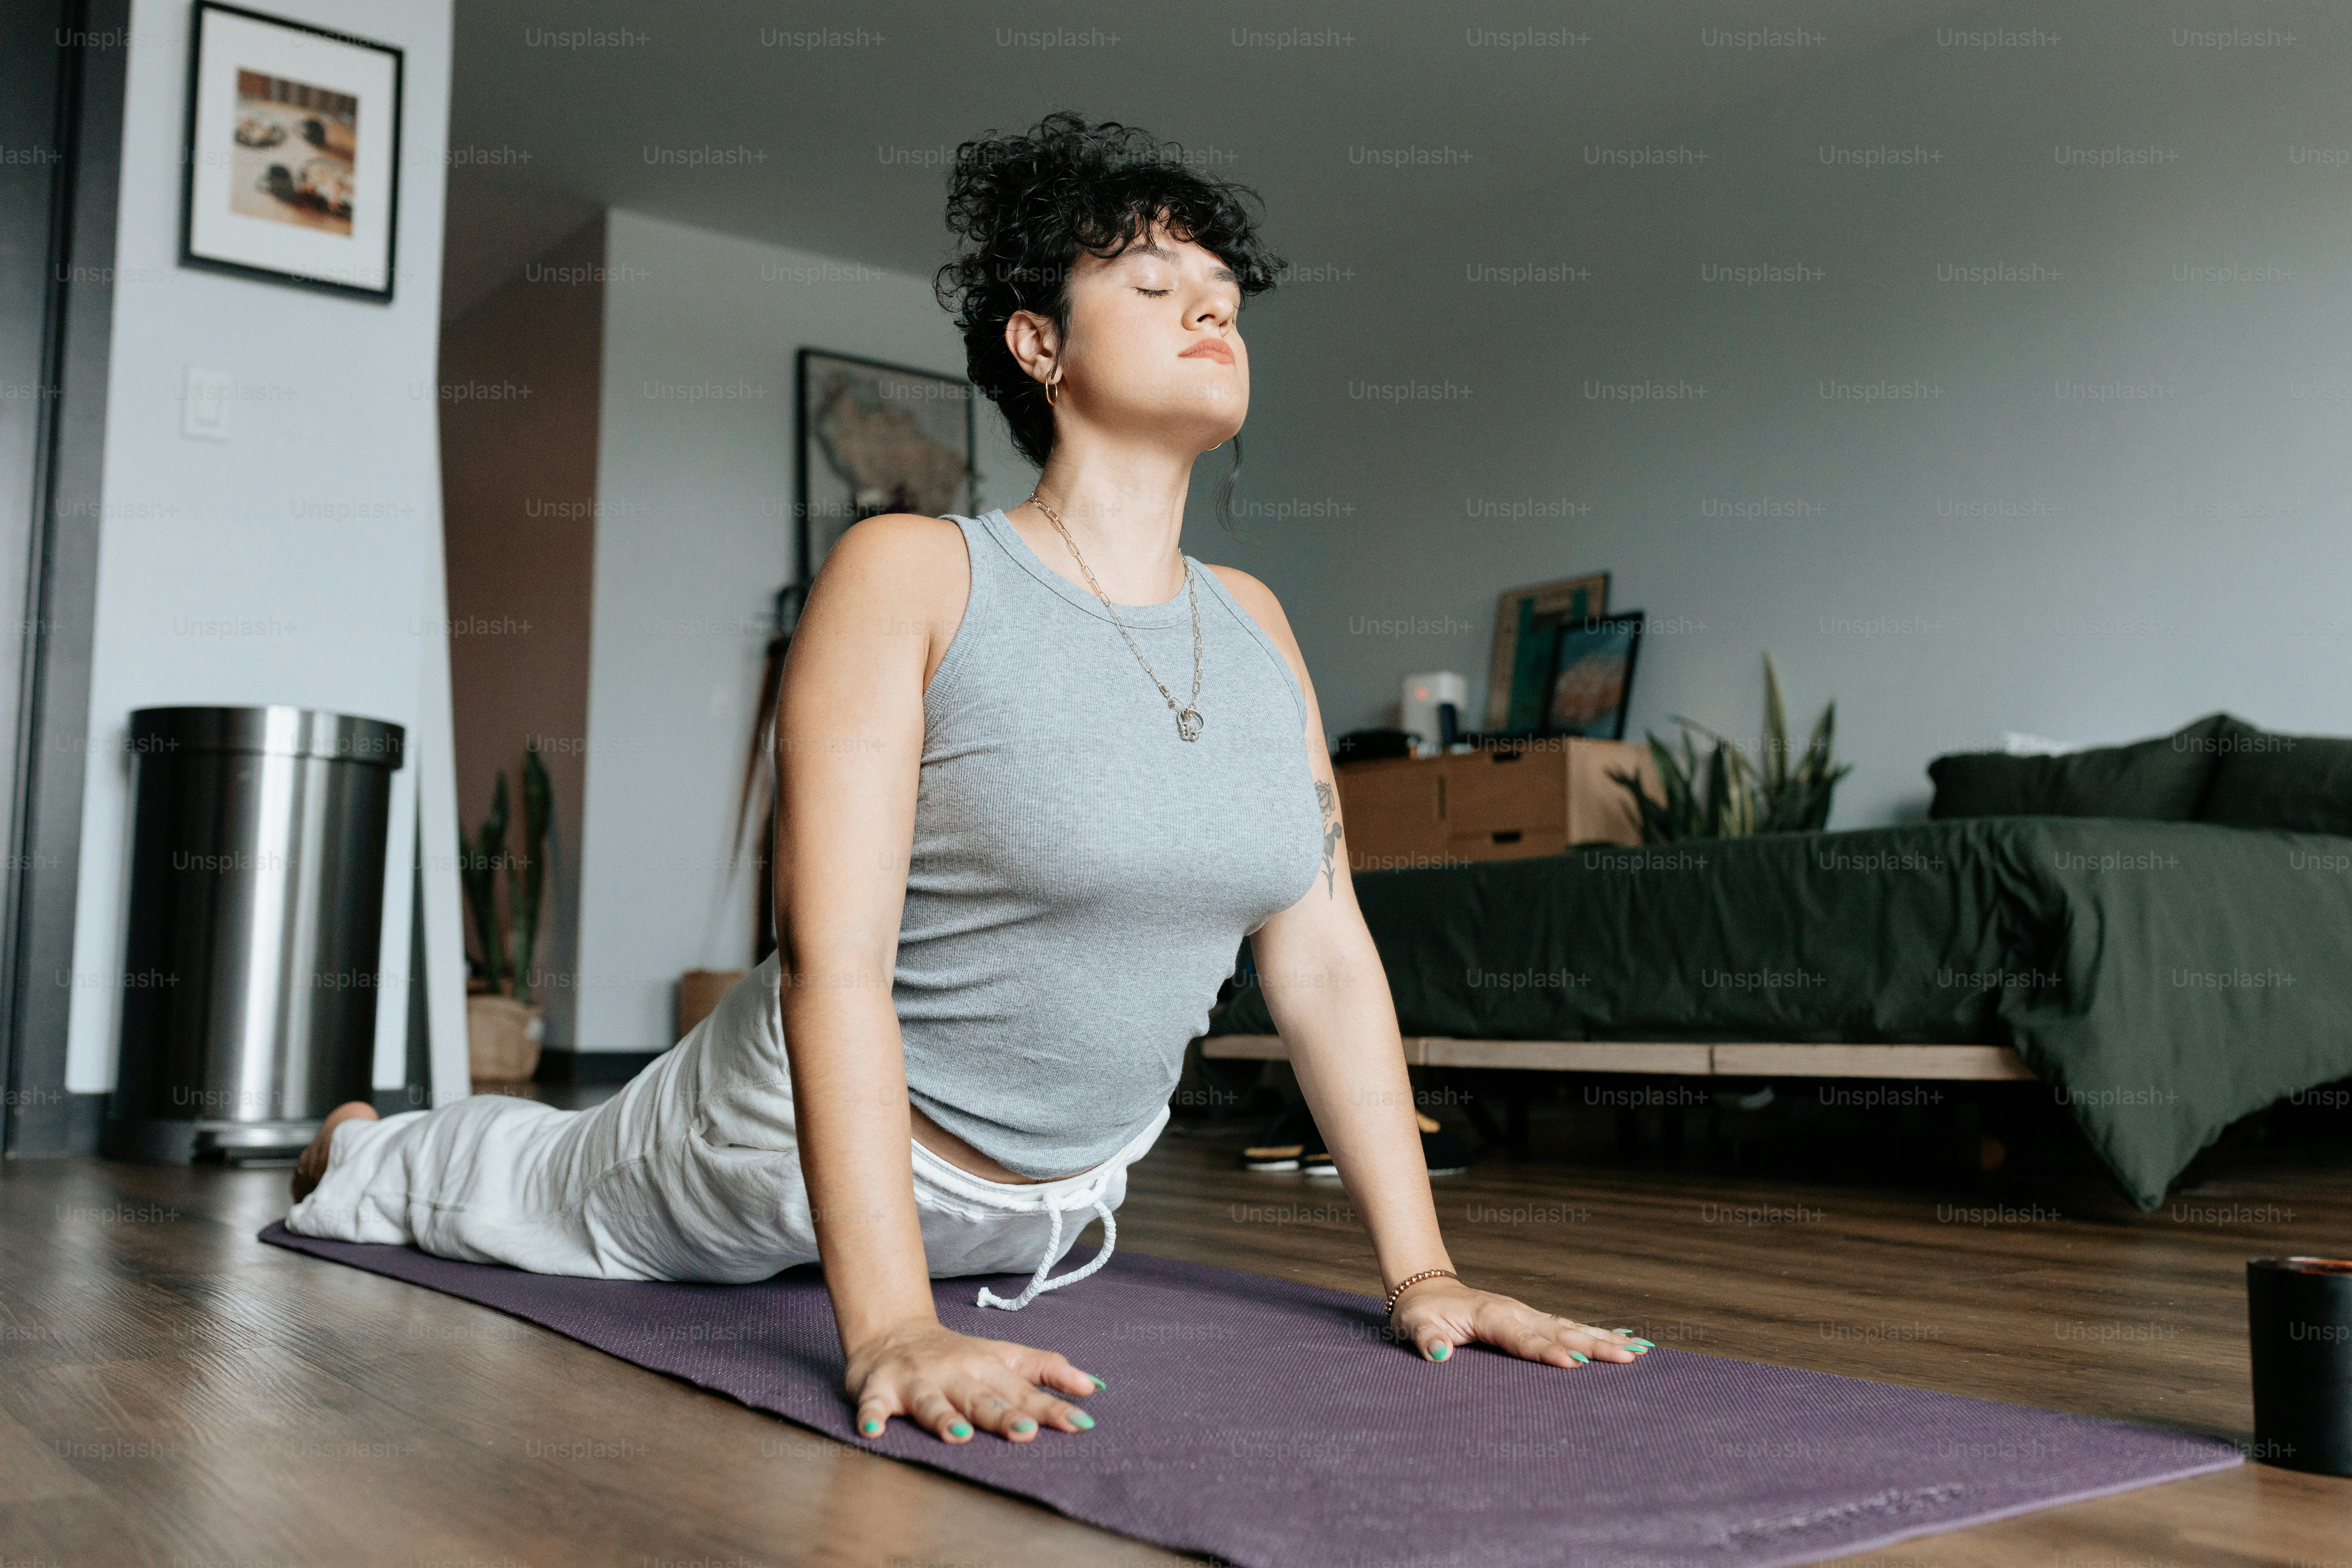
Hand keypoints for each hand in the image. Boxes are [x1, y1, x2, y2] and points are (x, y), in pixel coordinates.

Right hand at [843, 1316, 1102, 1442]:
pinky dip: (871, 1415)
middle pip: (982, 1397)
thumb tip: (1092, 1388)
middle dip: (1004, 1415)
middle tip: (1026, 1431)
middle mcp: (956, 1372)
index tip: (1081, 1423)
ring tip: (959, 1436)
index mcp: (988, 1366)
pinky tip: (873, 1429)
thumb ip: (1046, 1370)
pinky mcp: (879, 1388)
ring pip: (932, 1402)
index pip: (1026, 1390)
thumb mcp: (1005, 1357)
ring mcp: (916, 1380)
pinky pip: (873, 1404)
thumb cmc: (958, 1355)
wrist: (893, 1332)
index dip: (1053, 1407)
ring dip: (944, 1418)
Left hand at [1387, 1277, 1652, 1367]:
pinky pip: (1568, 1327)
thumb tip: (1437, 1354)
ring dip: (1604, 1339)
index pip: (1523, 1339)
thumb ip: (1425, 1339)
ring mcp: (1527, 1314)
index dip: (1548, 1352)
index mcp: (1490, 1316)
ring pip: (1571, 1328)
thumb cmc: (1418, 1314)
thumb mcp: (1411, 1326)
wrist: (1425, 1291)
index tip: (1574, 1366)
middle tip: (1628, 1358)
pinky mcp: (1533, 1320)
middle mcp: (1516, 1312)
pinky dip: (1596, 1333)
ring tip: (1639, 1351)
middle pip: (1560, 1332)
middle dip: (1594, 1346)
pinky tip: (1625, 1341)